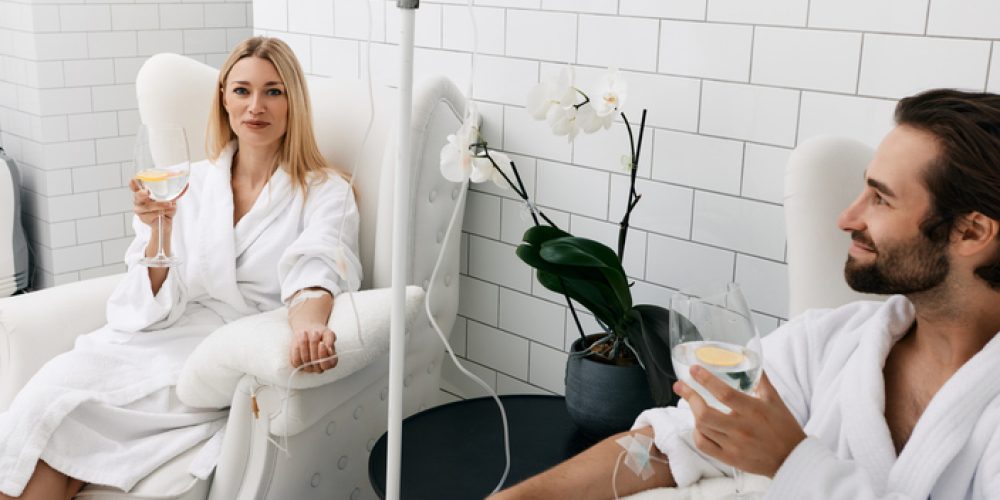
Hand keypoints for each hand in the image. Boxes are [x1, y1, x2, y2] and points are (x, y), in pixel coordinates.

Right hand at [129, 179, 187, 229]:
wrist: (166, 223)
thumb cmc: (166, 208)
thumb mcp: (172, 198)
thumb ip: (175, 192)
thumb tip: (186, 185)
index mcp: (144, 192)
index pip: (135, 186)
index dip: (133, 184)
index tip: (133, 180)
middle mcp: (139, 200)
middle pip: (137, 196)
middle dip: (142, 194)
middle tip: (147, 192)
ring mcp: (140, 209)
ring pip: (148, 206)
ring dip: (160, 205)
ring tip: (170, 204)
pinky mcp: (143, 218)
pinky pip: (152, 214)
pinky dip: (162, 212)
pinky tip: (166, 212)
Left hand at [290, 322, 337, 373]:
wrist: (308, 332)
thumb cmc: (320, 334)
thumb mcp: (328, 334)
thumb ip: (330, 340)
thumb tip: (329, 347)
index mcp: (331, 362)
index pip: (327, 365)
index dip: (323, 354)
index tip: (322, 343)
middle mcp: (320, 368)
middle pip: (315, 361)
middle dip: (314, 346)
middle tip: (314, 333)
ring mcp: (309, 368)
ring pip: (305, 359)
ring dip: (305, 345)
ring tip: (305, 333)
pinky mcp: (298, 365)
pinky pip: (296, 360)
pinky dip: (297, 349)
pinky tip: (299, 340)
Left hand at [674, 367, 805, 476]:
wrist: (793, 458)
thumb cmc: (784, 427)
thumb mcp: (775, 400)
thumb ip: (761, 380)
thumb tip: (753, 360)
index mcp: (754, 410)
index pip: (724, 393)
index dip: (705, 380)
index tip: (693, 370)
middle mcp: (742, 428)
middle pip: (705, 414)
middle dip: (689, 396)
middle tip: (681, 386)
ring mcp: (734, 445)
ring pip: (702, 428)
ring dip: (693, 412)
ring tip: (692, 402)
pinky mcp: (730, 458)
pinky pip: (704, 445)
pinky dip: (697, 433)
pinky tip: (698, 425)